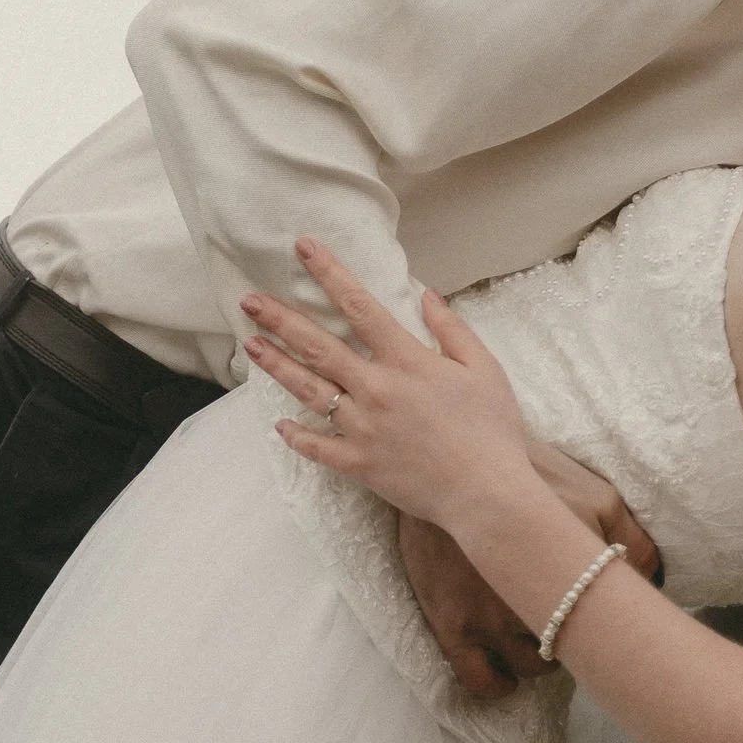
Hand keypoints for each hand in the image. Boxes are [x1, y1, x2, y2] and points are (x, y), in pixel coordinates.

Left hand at [241, 241, 537, 527]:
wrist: (486, 493)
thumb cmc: (492, 429)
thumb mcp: (483, 369)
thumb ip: (451, 330)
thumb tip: (425, 295)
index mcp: (407, 361)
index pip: (360, 307)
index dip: (330, 274)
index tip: (304, 249)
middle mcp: (377, 389)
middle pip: (318, 347)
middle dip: (281, 320)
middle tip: (250, 301)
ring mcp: (363, 428)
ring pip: (310, 391)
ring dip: (278, 367)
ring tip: (252, 346)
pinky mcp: (359, 463)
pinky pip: (319, 447)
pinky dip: (297, 437)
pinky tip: (280, 426)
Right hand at [396, 446, 661, 700]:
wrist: (452, 465)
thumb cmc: (530, 476)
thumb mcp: (595, 494)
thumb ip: (633, 538)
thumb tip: (656, 578)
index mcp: (573, 564)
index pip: (618, 619)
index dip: (622, 625)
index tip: (618, 620)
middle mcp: (532, 596)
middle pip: (574, 649)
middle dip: (580, 641)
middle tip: (574, 623)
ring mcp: (489, 615)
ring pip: (532, 667)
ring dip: (543, 659)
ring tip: (543, 637)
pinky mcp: (452, 624)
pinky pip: (482, 680)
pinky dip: (501, 684)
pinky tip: (510, 674)